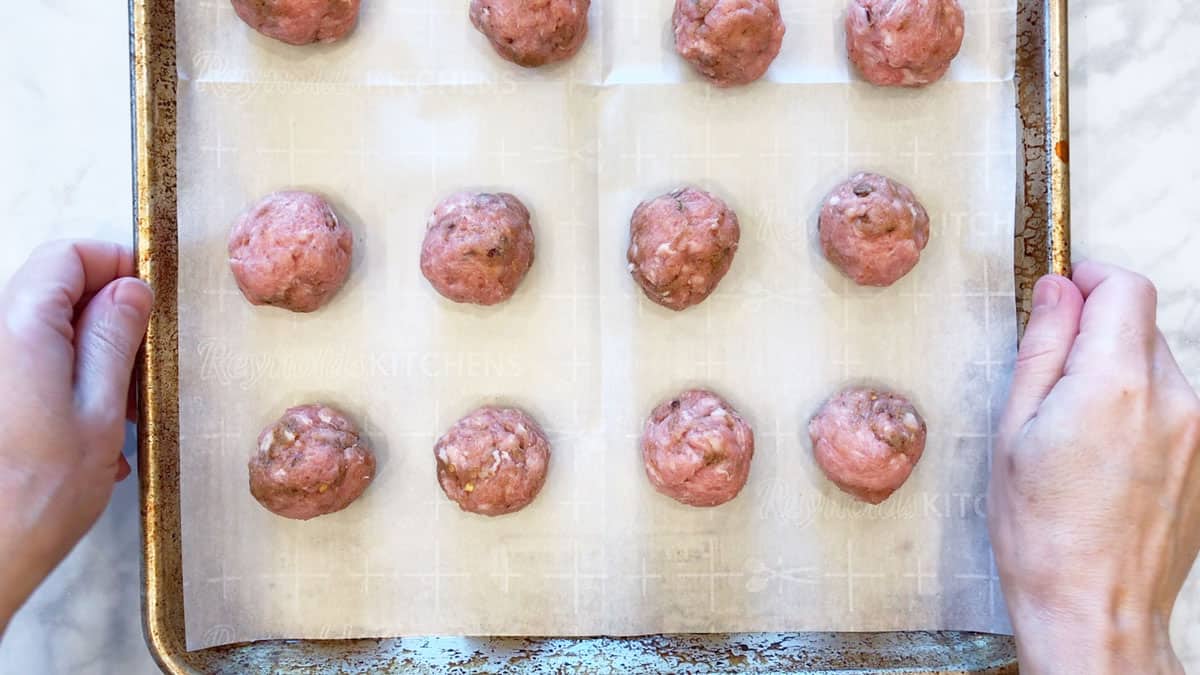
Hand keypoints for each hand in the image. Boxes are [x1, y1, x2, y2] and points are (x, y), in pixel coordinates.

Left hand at [0, 240, 151, 635]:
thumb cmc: (38, 495)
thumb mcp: (102, 409)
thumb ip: (116, 338)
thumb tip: (131, 290)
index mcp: (19, 327)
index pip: (68, 255)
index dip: (116, 266)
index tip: (150, 300)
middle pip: (55, 292)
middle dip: (107, 322)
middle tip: (142, 372)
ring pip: (45, 333)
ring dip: (89, 361)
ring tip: (120, 416)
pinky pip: (29, 368)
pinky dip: (64, 387)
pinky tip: (88, 437)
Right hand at [990, 261, 1199, 673]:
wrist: (1094, 608)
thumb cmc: (1043, 532)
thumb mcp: (1014, 430)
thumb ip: (1042, 349)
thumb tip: (1056, 292)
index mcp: (1117, 383)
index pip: (1125, 288)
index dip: (1090, 279)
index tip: (1063, 293)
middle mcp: (1174, 399)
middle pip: (1141, 325)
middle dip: (1098, 332)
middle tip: (1050, 381)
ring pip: (1157, 367)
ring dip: (1118, 374)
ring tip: (1075, 432)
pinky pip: (1173, 407)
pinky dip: (1140, 410)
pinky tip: (1105, 458)